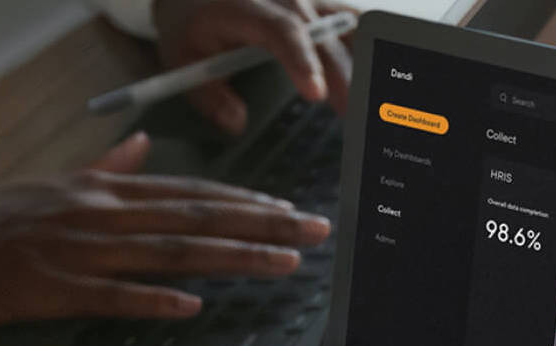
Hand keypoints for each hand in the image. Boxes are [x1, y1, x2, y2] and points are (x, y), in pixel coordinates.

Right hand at [0, 132, 328, 331]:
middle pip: (192, 216)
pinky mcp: (50, 290)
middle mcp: (96, 214)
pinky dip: (152, 299)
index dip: (242, 199)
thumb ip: (102, 169)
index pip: (186, 191)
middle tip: (314, 232)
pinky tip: (192, 305)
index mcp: (98, 191)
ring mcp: (75, 251)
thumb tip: (141, 147)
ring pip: (167, 250)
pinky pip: (109, 295)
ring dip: (229, 255)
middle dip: (260, 223)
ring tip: (282, 262)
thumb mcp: (48, 185)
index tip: (288, 208)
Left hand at [152, 0, 353, 133]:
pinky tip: (374, 74)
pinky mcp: (318, 3)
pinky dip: (365, 44)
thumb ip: (208, 95)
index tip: (315, 93)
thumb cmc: (190, 22)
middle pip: (322, 34)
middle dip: (340, 75)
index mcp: (246, 6)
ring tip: (367, 102)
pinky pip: (350, 20)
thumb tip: (237, 123)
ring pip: (344, 25)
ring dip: (359, 62)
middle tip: (351, 116)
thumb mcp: (180, 58)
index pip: (283, 31)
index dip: (302, 61)